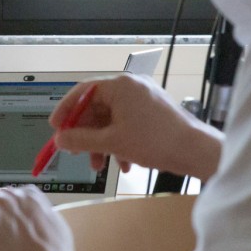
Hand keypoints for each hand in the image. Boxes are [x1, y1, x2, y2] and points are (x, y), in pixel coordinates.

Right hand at [51, 74, 223, 179]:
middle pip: (97, 107)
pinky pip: (127, 123)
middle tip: (76, 151)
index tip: (56, 127)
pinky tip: (123, 163)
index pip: (83, 91)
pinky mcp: (153, 111)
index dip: (66, 110)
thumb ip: (81, 140)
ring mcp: (144, 98)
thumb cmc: (157, 141)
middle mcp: (132, 86)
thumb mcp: (111, 142)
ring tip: (100, 165)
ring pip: (112, 119)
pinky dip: (120, 142)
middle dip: (86, 133)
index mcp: (120, 85)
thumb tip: (60, 140)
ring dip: (102, 143)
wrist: (195, 151)